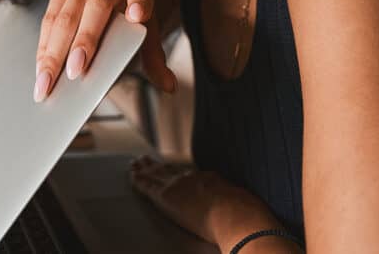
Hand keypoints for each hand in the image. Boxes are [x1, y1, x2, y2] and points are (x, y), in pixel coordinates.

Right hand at [34, 0, 180, 101]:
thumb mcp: (149, 18)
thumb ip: (154, 53)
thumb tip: (169, 87)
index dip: (140, 5)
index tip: (138, 14)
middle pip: (94, 12)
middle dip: (80, 45)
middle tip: (71, 77)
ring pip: (64, 18)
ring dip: (51, 52)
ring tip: (45, 83)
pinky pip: (49, 18)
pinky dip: (44, 45)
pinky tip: (40, 67)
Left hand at [128, 156, 295, 252]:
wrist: (238, 217)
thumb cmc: (246, 217)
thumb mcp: (244, 206)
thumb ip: (238, 206)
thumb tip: (246, 213)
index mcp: (212, 181)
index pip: (191, 176)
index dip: (181, 172)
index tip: (175, 169)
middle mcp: (194, 179)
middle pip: (172, 170)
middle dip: (159, 166)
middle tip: (147, 159)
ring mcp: (180, 185)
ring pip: (157, 174)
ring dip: (145, 168)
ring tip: (135, 164)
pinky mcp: (167, 196)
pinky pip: (147, 185)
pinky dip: (138, 179)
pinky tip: (132, 174)